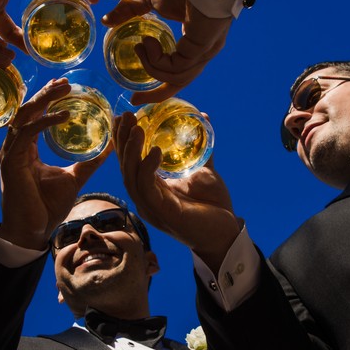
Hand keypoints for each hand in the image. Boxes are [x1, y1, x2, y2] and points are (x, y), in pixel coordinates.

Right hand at [0, 79, 110, 249]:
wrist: (33, 231)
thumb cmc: (48, 207)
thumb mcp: (75, 178)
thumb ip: (90, 161)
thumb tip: (111, 146)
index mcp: (26, 149)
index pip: (34, 116)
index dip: (48, 99)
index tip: (65, 86)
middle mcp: (15, 148)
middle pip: (27, 110)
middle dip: (46, 94)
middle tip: (66, 81)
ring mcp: (10, 154)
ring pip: (24, 116)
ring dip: (44, 100)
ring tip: (64, 89)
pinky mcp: (10, 163)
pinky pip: (27, 134)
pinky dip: (45, 122)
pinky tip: (64, 116)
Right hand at [104, 0, 231, 103]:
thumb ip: (130, 11)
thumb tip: (106, 20)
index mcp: (196, 42)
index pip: (180, 72)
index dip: (159, 83)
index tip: (137, 94)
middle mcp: (203, 51)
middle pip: (180, 84)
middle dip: (156, 94)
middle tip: (134, 100)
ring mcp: (205, 52)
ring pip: (175, 77)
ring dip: (151, 66)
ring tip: (140, 46)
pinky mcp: (201, 49)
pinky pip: (175, 68)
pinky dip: (157, 61)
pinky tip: (148, 43)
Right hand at [114, 112, 240, 268]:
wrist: (226, 233)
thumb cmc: (213, 206)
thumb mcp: (203, 171)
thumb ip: (200, 148)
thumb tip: (204, 117)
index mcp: (151, 189)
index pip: (130, 162)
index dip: (124, 140)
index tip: (123, 116)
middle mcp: (146, 199)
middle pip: (125, 167)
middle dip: (122, 141)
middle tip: (125, 116)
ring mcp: (151, 208)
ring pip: (131, 177)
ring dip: (132, 152)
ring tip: (137, 128)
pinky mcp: (162, 214)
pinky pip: (148, 189)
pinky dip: (147, 169)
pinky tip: (154, 151)